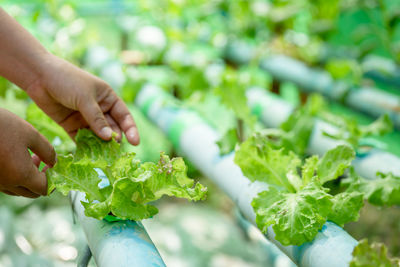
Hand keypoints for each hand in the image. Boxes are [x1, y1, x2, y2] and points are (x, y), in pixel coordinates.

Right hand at [0, 108, 55, 196]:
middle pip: (32, 192)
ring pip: (18, 189)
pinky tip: (15, 157)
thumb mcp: (31, 134)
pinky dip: (15, 176)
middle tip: (43, 159)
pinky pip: (6, 184)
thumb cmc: (2, 126)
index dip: (54, 179)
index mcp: (21, 175)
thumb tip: (55, 162)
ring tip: (31, 156)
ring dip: (28, 178)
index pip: (45, 189)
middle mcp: (7, 184)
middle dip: (42, 179)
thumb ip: (47, 151)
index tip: (54, 164)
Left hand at [25, 54, 139, 144]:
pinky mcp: (72, 125)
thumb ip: (97, 119)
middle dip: (114, 139)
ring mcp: (85, 118)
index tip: (136, 142)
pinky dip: (86, 147)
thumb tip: (109, 138)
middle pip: (112, 128)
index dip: (131, 129)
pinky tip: (89, 155)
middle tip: (115, 150)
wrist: (39, 76)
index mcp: (108, 98)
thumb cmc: (67, 80)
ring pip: (97, 135)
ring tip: (103, 156)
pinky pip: (82, 139)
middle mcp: (99, 109)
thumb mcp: (85, 98)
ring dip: (101, 145)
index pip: (124, 116)